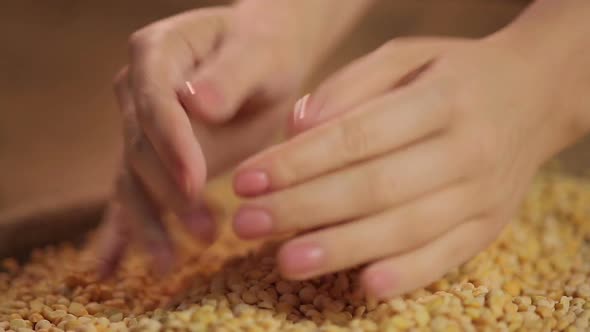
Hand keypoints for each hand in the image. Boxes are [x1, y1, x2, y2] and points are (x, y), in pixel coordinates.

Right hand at [96, 1, 374, 275]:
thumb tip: (196, 103)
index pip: (156, 103)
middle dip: (171, 196)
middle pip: (141, 150)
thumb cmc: (264, 50)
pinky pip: (132, 195)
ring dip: (150, 224)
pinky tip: (110, 271)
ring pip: (133, 181)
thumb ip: (229, 75)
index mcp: (157, 52)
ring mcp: (138, 126)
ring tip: (169, 263)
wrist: (263, 58)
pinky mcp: (151, 158)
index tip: (194, 181)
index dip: (171, 145)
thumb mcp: (259, 53)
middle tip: (208, 233)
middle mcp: (136, 90)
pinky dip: (122, 233)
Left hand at [231, 36, 584, 298]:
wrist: (537, 93)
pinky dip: (407, 274)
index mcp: (440, 100)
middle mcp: (465, 149)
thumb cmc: (455, 73)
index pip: (355, 137)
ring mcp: (482, 193)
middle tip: (247, 223)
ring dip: (341, 248)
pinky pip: (448, 257)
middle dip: (303, 208)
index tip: (246, 180)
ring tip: (285, 260)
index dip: (296, 162)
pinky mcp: (490, 225)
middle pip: (373, 187)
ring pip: (405, 228)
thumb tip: (297, 126)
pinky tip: (363, 285)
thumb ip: (351, 85)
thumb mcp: (406, 55)